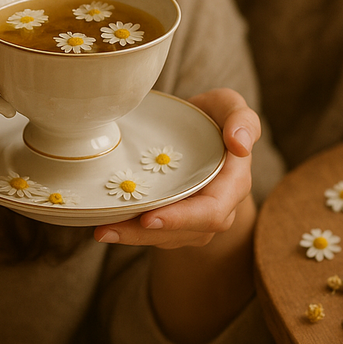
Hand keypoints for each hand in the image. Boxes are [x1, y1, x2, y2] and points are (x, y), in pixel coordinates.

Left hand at [92, 88, 258, 248]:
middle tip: (108, 230)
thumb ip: (241, 119)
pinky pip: (155, 234)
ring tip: (100, 231)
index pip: (212, 211)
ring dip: (132, 237)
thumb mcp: (229, 105)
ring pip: (166, 237)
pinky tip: (105, 225)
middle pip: (184, 232)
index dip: (182, 218)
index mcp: (234, 183)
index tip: (149, 218)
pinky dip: (130, 231)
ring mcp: (196, 220)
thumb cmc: (213, 116)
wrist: (201, 132)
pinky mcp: (177, 223)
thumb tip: (241, 144)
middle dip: (146, 235)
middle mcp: (219, 208)